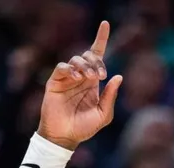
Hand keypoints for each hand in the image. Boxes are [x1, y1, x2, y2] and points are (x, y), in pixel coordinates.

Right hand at [37, 21, 122, 149]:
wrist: (65, 136)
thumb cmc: (85, 128)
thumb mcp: (104, 114)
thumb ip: (111, 96)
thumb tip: (118, 76)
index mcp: (93, 82)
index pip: (98, 55)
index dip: (101, 38)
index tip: (105, 24)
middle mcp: (80, 77)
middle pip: (88, 55)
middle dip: (96, 60)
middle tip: (100, 75)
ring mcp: (67, 78)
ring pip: (76, 59)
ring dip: (85, 65)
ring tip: (88, 78)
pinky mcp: (55, 82)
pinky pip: (62, 67)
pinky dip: (70, 69)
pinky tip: (77, 78)